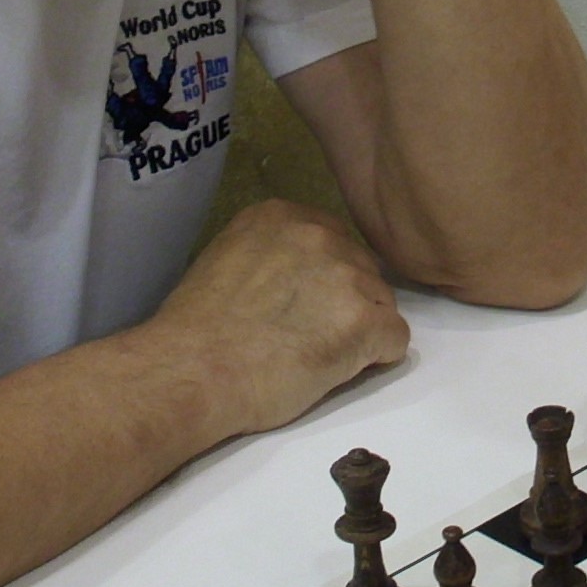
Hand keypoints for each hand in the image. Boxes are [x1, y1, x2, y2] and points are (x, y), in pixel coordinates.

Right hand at [144, 199, 409, 437]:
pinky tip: (337, 370)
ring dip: (359, 330)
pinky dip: (375, 358)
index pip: (333, 241)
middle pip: (362, 268)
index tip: (301, 307)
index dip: (324, 280)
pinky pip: (395, 339)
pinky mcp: (366, 320)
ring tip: (316, 356)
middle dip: (346, 302)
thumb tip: (293, 279)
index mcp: (282, 215)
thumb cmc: (196, 329)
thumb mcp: (227, 260)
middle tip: (309, 336)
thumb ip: (270, 256)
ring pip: (381, 303)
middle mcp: (320, 233)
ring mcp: (347, 274)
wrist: (192, 371)